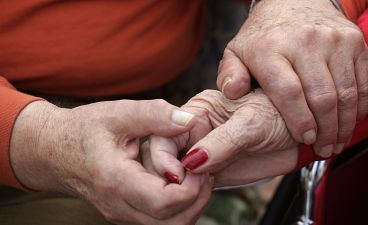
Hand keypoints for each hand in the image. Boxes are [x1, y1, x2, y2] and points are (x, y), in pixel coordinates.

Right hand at [10, 100, 212, 224]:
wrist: (53, 151)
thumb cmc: (83, 130)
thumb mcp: (117, 113)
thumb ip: (154, 115)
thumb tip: (190, 121)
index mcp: (115, 180)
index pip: (163, 202)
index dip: (191, 187)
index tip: (200, 163)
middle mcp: (119, 206)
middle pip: (172, 223)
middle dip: (198, 199)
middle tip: (205, 170)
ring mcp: (122, 214)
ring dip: (191, 205)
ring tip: (196, 174)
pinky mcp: (127, 213)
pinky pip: (160, 221)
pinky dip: (179, 206)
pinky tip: (181, 180)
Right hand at [148, 89, 297, 186]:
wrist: (301, 137)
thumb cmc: (280, 116)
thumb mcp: (252, 122)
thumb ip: (222, 141)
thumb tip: (192, 161)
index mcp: (198, 111)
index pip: (164, 133)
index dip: (163, 155)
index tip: (176, 174)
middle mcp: (195, 132)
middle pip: (163, 156)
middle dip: (168, 175)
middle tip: (186, 188)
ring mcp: (202, 154)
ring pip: (174, 175)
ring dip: (179, 190)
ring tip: (196, 195)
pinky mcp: (211, 173)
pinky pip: (191, 188)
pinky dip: (190, 198)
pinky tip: (199, 200)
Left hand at [216, 0, 367, 156]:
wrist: (294, 1)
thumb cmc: (264, 36)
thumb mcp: (237, 51)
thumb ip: (229, 74)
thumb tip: (232, 94)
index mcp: (271, 48)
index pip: (289, 92)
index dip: (299, 121)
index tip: (305, 140)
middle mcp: (305, 41)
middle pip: (322, 97)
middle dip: (326, 131)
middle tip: (324, 150)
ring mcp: (333, 40)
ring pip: (346, 92)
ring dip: (345, 124)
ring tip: (337, 142)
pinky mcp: (354, 41)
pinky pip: (363, 80)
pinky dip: (360, 106)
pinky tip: (350, 121)